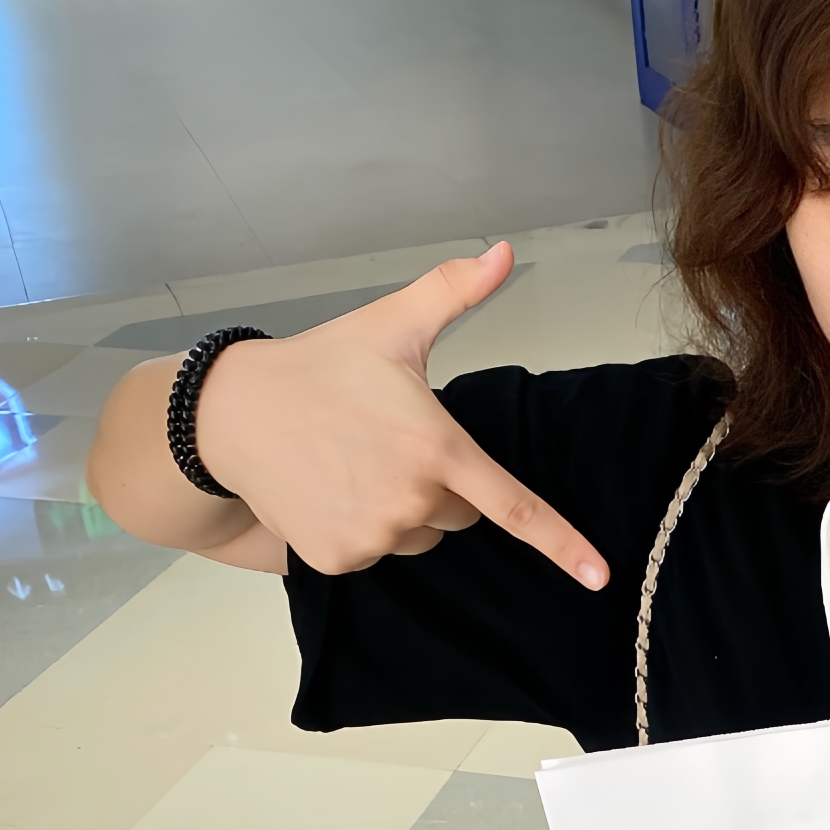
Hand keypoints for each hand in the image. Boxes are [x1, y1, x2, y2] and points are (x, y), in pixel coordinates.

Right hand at [192, 243, 608, 586]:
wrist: (230, 413)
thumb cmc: (320, 366)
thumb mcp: (390, 325)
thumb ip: (454, 291)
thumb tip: (504, 251)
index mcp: (437, 447)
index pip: (512, 505)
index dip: (561, 544)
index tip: (599, 577)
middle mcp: (411, 499)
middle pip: (462, 514)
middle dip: (439, 484)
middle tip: (387, 444)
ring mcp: (374, 534)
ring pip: (421, 536)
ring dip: (402, 510)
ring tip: (353, 464)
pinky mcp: (339, 558)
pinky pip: (377, 554)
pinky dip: (361, 530)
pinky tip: (329, 489)